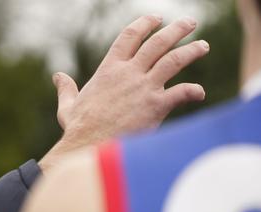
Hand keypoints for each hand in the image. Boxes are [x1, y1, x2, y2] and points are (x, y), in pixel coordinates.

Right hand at [40, 15, 209, 169]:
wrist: (88, 145)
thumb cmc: (78, 129)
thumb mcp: (69, 105)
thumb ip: (66, 89)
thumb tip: (58, 77)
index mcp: (109, 69)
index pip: (129, 37)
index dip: (144, 25)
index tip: (156, 18)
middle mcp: (128, 73)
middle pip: (157, 42)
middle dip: (176, 30)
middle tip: (190, 22)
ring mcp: (144, 88)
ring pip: (174, 60)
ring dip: (191, 51)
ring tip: (202, 46)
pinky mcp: (156, 106)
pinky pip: (182, 92)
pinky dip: (194, 91)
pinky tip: (199, 93)